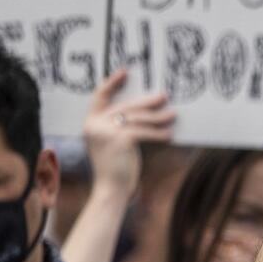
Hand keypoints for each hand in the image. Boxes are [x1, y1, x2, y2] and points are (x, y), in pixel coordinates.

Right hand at [84, 70, 174, 197]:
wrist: (110, 190)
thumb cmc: (114, 167)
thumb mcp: (110, 142)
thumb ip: (117, 125)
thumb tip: (144, 108)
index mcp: (90, 123)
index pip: (99, 96)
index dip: (112, 82)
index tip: (125, 71)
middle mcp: (95, 125)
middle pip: (126, 106)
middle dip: (147, 102)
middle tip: (164, 96)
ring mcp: (106, 131)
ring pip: (139, 119)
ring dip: (158, 117)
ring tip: (173, 115)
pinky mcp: (120, 139)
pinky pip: (144, 132)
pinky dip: (158, 133)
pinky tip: (169, 135)